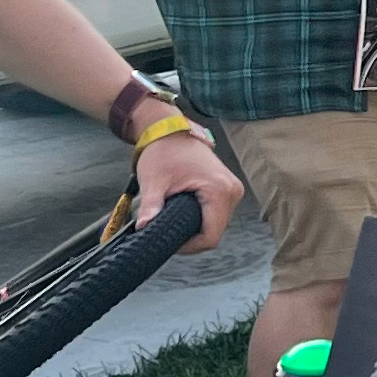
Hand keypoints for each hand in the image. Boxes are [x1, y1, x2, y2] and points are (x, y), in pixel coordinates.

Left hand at [136, 118, 242, 248]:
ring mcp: (232, 190)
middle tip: (168, 233)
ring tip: (174, 222)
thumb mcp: (154, 181)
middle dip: (192, 238)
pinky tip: (184, 215)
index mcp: (219, 190)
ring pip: (217, 225)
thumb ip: (151, 207)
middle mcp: (232, 191)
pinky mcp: (228, 189)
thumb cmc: (163, 151)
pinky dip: (201, 219)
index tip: (169, 242)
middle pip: (215, 232)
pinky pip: (217, 214)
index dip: (190, 246)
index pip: (211, 236)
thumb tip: (144, 229)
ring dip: (197, 229)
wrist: (171, 130)